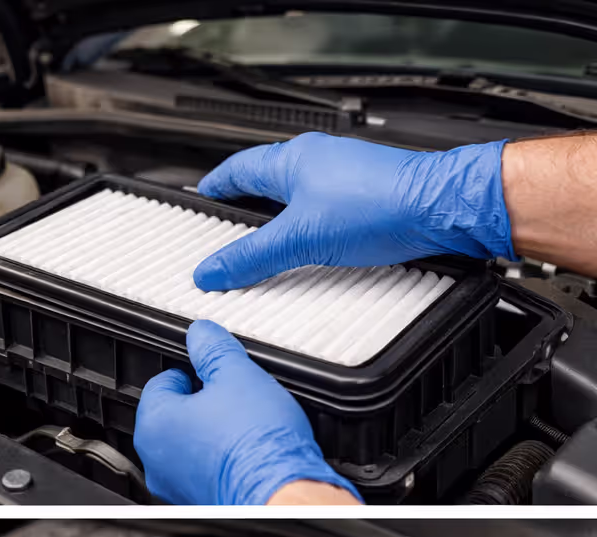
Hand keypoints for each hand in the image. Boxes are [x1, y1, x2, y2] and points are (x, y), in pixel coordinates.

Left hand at [134, 319, 360, 504]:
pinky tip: (245, 452)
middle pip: (174, 415)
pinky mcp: (199, 500)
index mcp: (154, 423)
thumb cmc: (257, 443)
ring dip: (210, 431)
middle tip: (233, 398)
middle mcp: (155, 458)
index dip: (192, 373)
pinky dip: (220, 458)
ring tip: (243, 425)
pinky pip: (203, 470)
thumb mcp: (238, 375)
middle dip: (201, 403)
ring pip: (188, 445)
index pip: (162, 382)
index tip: (213, 373)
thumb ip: (213, 349)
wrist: (281, 493)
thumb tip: (200, 333)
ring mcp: (175, 484)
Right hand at [193, 133, 513, 291]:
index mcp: (292, 159)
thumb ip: (250, 257)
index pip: (236, 169)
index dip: (214, 186)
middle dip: (243, 205)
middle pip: (264, 182)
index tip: (200, 198)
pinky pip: (320, 210)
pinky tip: (308, 247)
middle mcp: (317, 160)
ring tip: (263, 243)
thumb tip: (212, 270)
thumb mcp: (300, 238)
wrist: (441, 208)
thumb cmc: (382, 204)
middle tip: (226, 226)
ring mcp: (343, 176)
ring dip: (276, 218)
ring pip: (294, 196)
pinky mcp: (364, 196)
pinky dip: (305, 227)